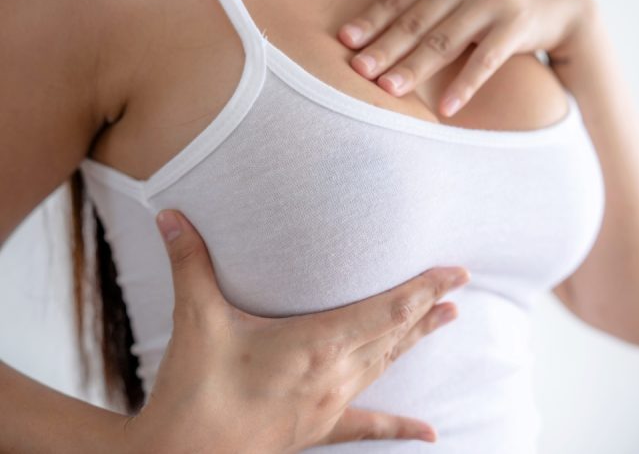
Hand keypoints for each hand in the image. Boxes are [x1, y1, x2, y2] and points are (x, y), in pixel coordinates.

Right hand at [121, 209, 469, 453]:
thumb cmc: (195, 389)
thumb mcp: (195, 319)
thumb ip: (189, 263)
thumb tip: (170, 215)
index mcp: (315, 345)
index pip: (387, 310)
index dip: (424, 289)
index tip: (456, 272)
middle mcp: (333, 375)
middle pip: (395, 334)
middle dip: (428, 305)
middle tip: (460, 283)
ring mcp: (329, 404)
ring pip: (386, 365)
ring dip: (416, 339)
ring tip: (447, 317)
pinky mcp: (319, 428)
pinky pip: (369, 426)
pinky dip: (401, 427)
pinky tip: (430, 433)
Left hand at [339, 0, 591, 116]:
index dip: (371, 20)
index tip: (346, 43)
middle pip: (416, 22)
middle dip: (385, 49)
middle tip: (358, 73)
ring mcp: (493, 1)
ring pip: (444, 42)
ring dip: (415, 69)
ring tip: (388, 91)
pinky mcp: (516, 28)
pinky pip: (484, 61)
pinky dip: (464, 86)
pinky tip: (445, 108)